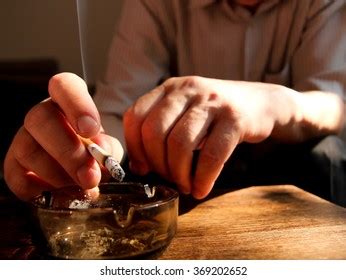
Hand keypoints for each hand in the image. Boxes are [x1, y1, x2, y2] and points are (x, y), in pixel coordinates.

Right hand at [4, 72, 123, 200]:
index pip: (64, 86)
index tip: (91, 130)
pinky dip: (44, 191)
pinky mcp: (12, 166)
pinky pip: (18, 179)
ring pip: (28, 150)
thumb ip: (108, 148)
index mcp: (67, 102)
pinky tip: (63, 193)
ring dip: (58, 175)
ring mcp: (23, 139)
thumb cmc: (95, 152)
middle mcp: (41, 115)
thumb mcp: (109, 147)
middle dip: (68, 152)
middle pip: (41, 119)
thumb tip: (101, 152)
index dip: (76, 105)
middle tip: (90, 176)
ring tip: (80, 186)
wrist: (81, 171)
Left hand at [124, 76, 300, 198]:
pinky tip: (202, 188)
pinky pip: (211, 155)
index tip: (144, 168)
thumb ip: (161, 130)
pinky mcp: (234, 118)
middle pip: (154, 133)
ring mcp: (211, 102)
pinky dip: (203, 178)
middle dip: (158, 165)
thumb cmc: (214, 115)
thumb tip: (139, 165)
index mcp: (169, 88)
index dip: (134, 148)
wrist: (260, 103)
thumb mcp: (184, 112)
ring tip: (186, 186)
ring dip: (179, 174)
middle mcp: (187, 90)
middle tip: (169, 180)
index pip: (135, 117)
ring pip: (180, 144)